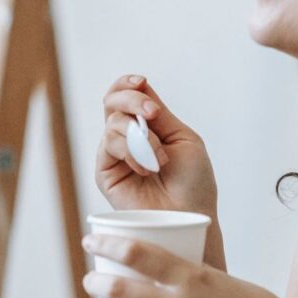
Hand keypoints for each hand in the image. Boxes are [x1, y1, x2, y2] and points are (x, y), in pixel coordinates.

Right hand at [97, 75, 217, 218]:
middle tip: (152, 114)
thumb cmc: (192, 182)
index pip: (126, 95)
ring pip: (112, 123)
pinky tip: (146, 169)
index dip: (128, 84)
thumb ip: (159, 114)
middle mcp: (126, 137)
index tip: (141, 82)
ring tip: (159, 160)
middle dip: (131, 100)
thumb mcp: (181, 138)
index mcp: (146, 126)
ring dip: (141, 137)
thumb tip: (140, 86)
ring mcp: (114, 155)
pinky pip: (108, 146)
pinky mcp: (105, 173)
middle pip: (111, 102)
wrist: (189, 216)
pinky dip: (130, 151)